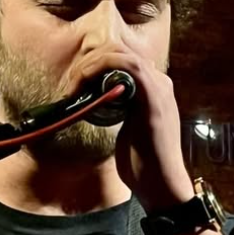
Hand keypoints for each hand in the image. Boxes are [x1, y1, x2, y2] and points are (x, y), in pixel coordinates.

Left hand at [74, 44, 194, 212]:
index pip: (122, 57)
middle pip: (120, 50)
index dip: (95, 62)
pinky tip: (85, 84)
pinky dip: (102, 68)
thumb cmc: (143, 162)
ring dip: (92, 64)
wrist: (161, 184)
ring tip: (75, 84)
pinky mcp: (154, 98)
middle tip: (72, 84)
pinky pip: (130, 66)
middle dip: (90, 61)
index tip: (75, 83)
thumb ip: (118, 110)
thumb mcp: (128, 128)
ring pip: (122, 53)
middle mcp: (159, 82)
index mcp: (153, 88)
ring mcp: (159, 88)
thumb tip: (95, 100)